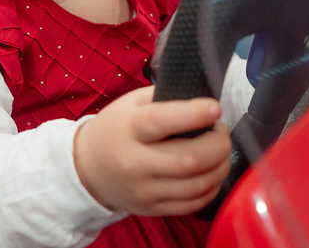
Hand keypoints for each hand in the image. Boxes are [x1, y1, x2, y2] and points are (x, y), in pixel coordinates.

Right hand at [73, 86, 229, 216]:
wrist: (88, 169)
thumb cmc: (115, 129)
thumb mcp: (130, 103)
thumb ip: (163, 97)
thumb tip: (201, 99)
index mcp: (129, 128)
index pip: (162, 121)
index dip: (193, 115)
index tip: (215, 108)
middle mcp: (135, 163)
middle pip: (189, 160)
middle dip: (218, 145)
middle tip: (221, 131)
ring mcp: (144, 190)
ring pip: (196, 185)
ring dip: (220, 166)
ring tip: (220, 151)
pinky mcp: (151, 209)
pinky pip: (192, 204)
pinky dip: (211, 188)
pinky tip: (212, 173)